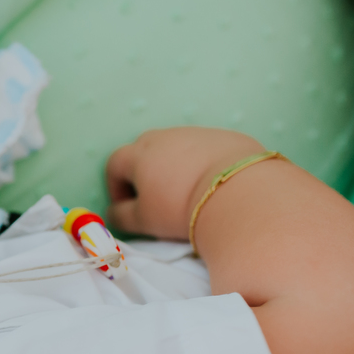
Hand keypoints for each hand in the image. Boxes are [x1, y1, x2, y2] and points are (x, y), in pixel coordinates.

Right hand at [105, 127, 264, 239]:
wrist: (239, 193)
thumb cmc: (181, 208)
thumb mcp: (144, 220)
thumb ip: (121, 216)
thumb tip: (114, 211)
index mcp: (140, 154)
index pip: (115, 164)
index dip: (115, 187)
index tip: (126, 207)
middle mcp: (165, 136)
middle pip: (144, 149)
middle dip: (143, 172)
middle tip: (155, 198)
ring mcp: (195, 133)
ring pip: (175, 147)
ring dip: (172, 167)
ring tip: (185, 192)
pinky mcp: (224, 136)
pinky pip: (203, 148)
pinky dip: (199, 163)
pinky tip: (210, 184)